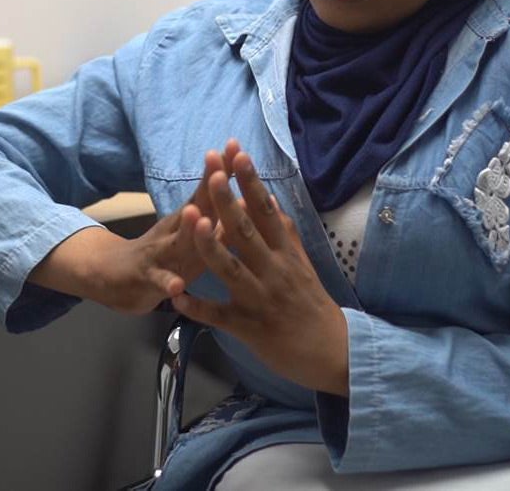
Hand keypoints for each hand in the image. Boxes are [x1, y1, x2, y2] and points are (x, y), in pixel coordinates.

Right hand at [29, 142, 239, 315]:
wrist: (110, 274)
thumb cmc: (163, 255)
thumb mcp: (190, 236)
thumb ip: (215, 221)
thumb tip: (249, 200)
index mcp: (189, 221)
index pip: (207, 190)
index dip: (222, 171)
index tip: (236, 145)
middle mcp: (174, 231)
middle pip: (194, 206)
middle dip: (208, 187)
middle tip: (221, 166)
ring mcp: (158, 253)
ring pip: (175, 241)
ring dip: (187, 228)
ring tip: (198, 215)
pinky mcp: (146, 278)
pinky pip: (158, 281)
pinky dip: (168, 283)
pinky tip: (177, 287)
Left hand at [173, 149, 348, 395]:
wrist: (333, 352)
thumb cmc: (313, 305)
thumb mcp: (303, 265)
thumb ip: (285, 233)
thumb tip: (271, 198)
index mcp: (286, 254)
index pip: (267, 211)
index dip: (252, 183)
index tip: (238, 156)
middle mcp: (274, 271)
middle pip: (247, 232)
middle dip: (228, 203)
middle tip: (212, 176)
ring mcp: (260, 299)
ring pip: (231, 269)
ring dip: (210, 244)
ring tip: (192, 221)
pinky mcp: (248, 327)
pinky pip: (218, 316)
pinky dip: (196, 306)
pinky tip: (176, 295)